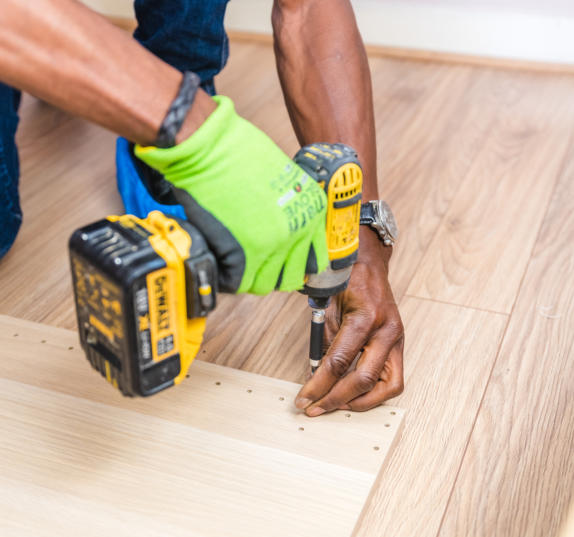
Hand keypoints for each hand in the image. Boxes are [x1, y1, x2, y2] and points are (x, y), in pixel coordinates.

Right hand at [135, 95, 328, 294]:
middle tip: (254, 263)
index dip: (295, 263)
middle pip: (290, 276)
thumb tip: (282, 229)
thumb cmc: (238, 152)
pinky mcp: (244, 255)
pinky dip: (228, 276)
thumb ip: (289, 207)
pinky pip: (237, 282)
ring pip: (264, 284)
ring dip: (249, 276)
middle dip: (272, 273)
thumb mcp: (283, 176)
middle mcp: (297, 231)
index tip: (283, 263)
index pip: (314, 258)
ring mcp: (272, 245)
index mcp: (311, 212)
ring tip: (235, 260)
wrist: (210, 148)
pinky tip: (221, 259)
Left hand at [295, 227, 403, 414]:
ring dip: (360, 401)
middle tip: (315, 408)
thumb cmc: (346, 279)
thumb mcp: (327, 307)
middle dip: (336, 399)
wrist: (369, 262)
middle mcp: (387, 330)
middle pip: (363, 379)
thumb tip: (316, 376)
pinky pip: (392, 379)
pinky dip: (374, 392)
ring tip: (335, 405)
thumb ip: (324, 343)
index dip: (319, 385)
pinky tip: (353, 394)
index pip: (339, 362)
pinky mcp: (399, 345)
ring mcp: (397, 338)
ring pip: (387, 386)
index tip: (303, 398)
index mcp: (365, 317)